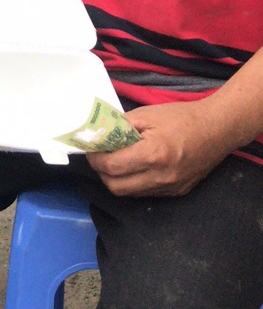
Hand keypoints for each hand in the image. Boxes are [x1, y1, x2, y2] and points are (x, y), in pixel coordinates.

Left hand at [87, 99, 239, 196]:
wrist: (217, 129)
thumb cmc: (183, 117)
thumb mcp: (147, 114)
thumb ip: (120, 126)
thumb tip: (98, 135)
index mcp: (153, 154)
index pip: (111, 166)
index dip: (95, 158)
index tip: (92, 149)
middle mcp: (160, 176)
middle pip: (115, 187)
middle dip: (102, 172)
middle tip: (101, 157)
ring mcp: (169, 187)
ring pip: (129, 193)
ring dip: (117, 180)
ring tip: (117, 162)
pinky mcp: (176, 192)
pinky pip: (144, 193)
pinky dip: (134, 183)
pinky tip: (135, 168)